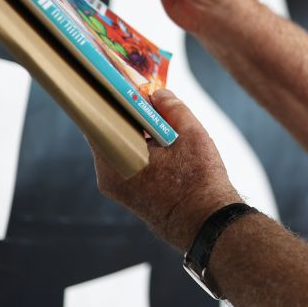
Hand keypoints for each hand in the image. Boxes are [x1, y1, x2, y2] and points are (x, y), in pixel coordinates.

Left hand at [90, 90, 242, 250]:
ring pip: (121, 148)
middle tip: (141, 90)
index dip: (106, 99)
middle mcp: (110, 177)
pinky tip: (162, 136)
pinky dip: (142, 147)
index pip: (98, 121)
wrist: (209, 224)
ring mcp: (120, 188)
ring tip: (156, 111)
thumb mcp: (191, 135)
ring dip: (136, 130)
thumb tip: (159, 94)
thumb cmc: (199, 182)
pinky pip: (130, 162)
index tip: (114, 81)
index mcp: (116, 160)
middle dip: (126, 112)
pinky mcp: (133, 196)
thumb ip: (173, 108)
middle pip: (110, 133)